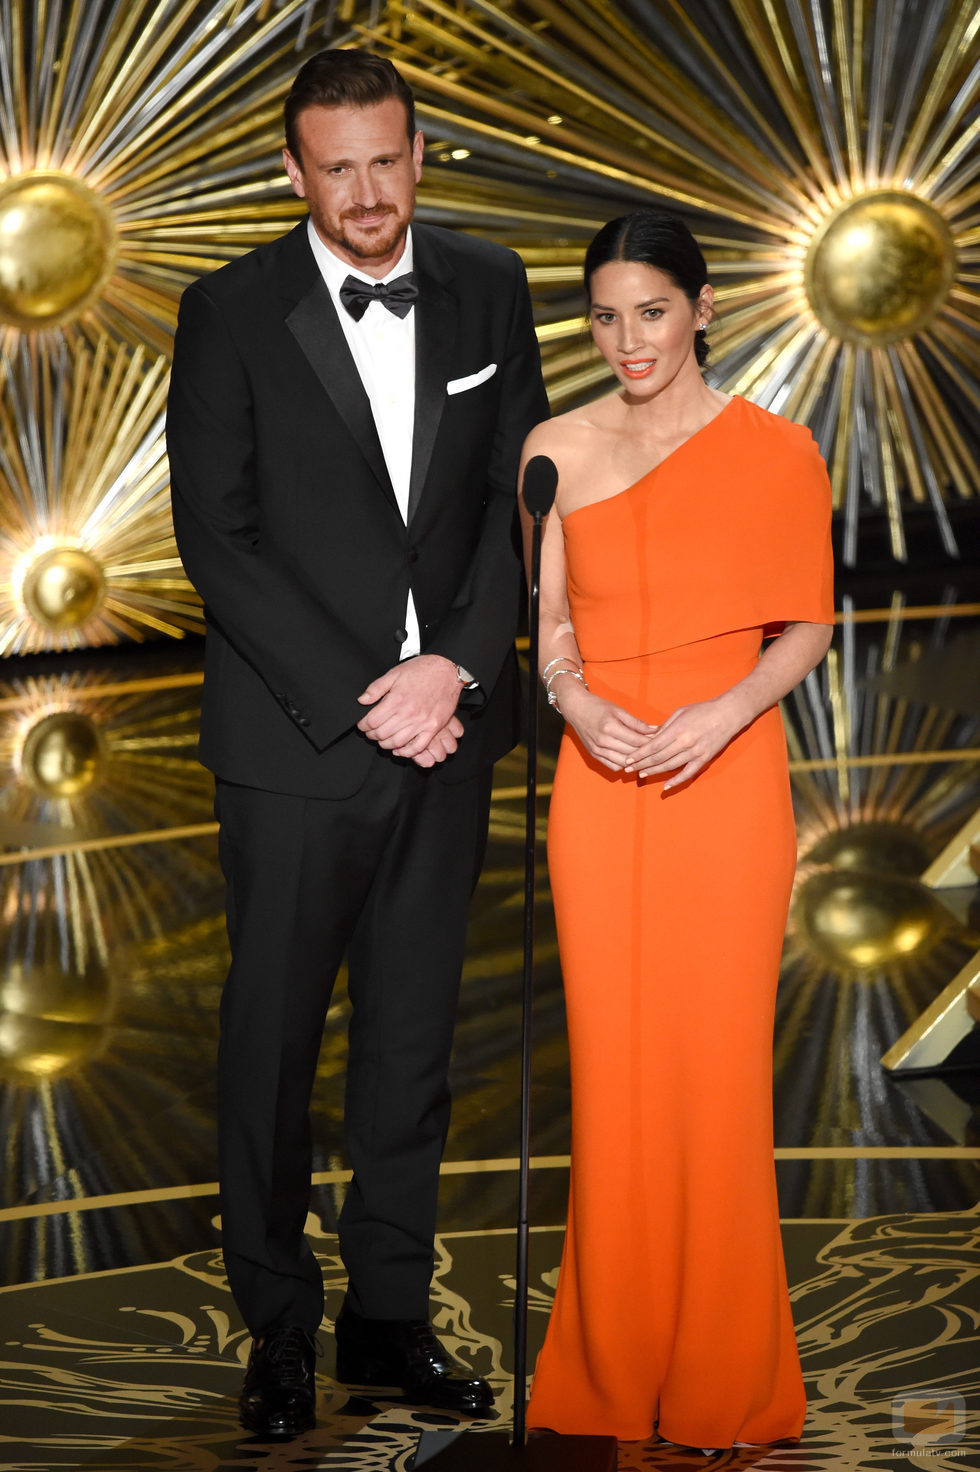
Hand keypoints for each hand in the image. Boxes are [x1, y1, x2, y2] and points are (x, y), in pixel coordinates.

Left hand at [357, 655, 462, 759]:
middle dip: (372, 735)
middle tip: (370, 732)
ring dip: (386, 744)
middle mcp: (408, 713)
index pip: (372, 721)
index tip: (362, 725)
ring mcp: (422, 722)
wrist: (448, 671)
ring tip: (382, 740)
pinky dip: (406, 752)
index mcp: (397, 699)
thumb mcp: (395, 673)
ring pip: (397, 742)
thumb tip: (362, 700)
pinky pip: (418, 746)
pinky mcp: (433, 727)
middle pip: (382, 733)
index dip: (363, 725)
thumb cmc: (423, 670)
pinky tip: (399, 749)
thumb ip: (376, 688)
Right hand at [555, 678, 652, 771]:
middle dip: (646, 753)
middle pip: (631, 753)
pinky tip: (631, 760)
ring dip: (636, 762)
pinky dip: (624, 765)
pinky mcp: (594, 754)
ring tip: (647, 757)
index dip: (651, 743)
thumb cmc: (598, 706)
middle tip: (658, 751)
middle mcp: (603, 741)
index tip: (662, 741)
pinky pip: (613, 766)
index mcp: (610, 727)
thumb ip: (636, 723)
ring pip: (623, 763)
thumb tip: (654, 730)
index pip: (637, 741)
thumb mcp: (618, 710)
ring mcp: (597, 750)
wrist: (576, 708)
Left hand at [625, 694, 745, 788]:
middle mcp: (685, 743)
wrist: (728, 714)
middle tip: (629, 770)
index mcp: (678, 730)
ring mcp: (695, 752)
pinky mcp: (704, 759)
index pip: (653, 746)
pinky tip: (665, 786)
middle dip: (642, 764)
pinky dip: (676, 781)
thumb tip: (651, 738)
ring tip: (641, 775)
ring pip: (670, 766)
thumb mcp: (680, 712)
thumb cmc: (703, 710)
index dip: (639, 754)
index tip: (628, 759)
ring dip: (654, 772)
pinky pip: (688, 773)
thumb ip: (665, 726)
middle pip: (658, 758)